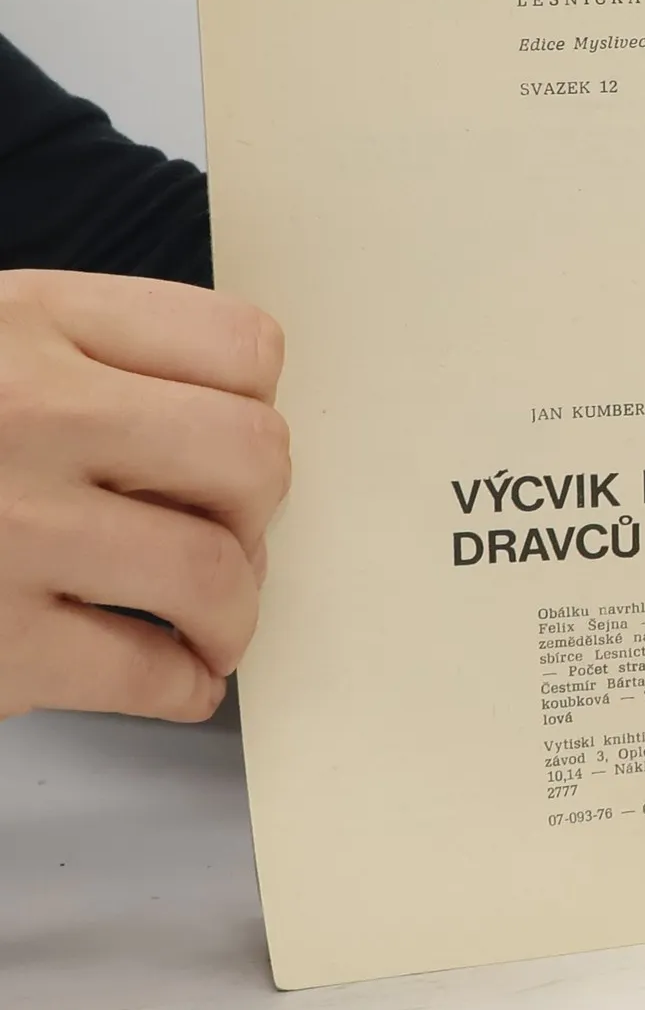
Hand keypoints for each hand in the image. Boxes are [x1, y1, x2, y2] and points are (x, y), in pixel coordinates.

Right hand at [0, 269, 289, 722]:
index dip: (256, 404)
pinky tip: (171, 680)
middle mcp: (29, 412)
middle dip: (256, 509)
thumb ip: (74, 360)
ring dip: (234, 610)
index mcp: (27, 321)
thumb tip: (214, 425)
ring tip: (209, 623)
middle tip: (222, 534)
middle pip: (253, 456)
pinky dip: (184, 687)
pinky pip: (148, 672)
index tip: (225, 444)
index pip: (240, 346)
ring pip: (216, 571)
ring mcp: (9, 529)